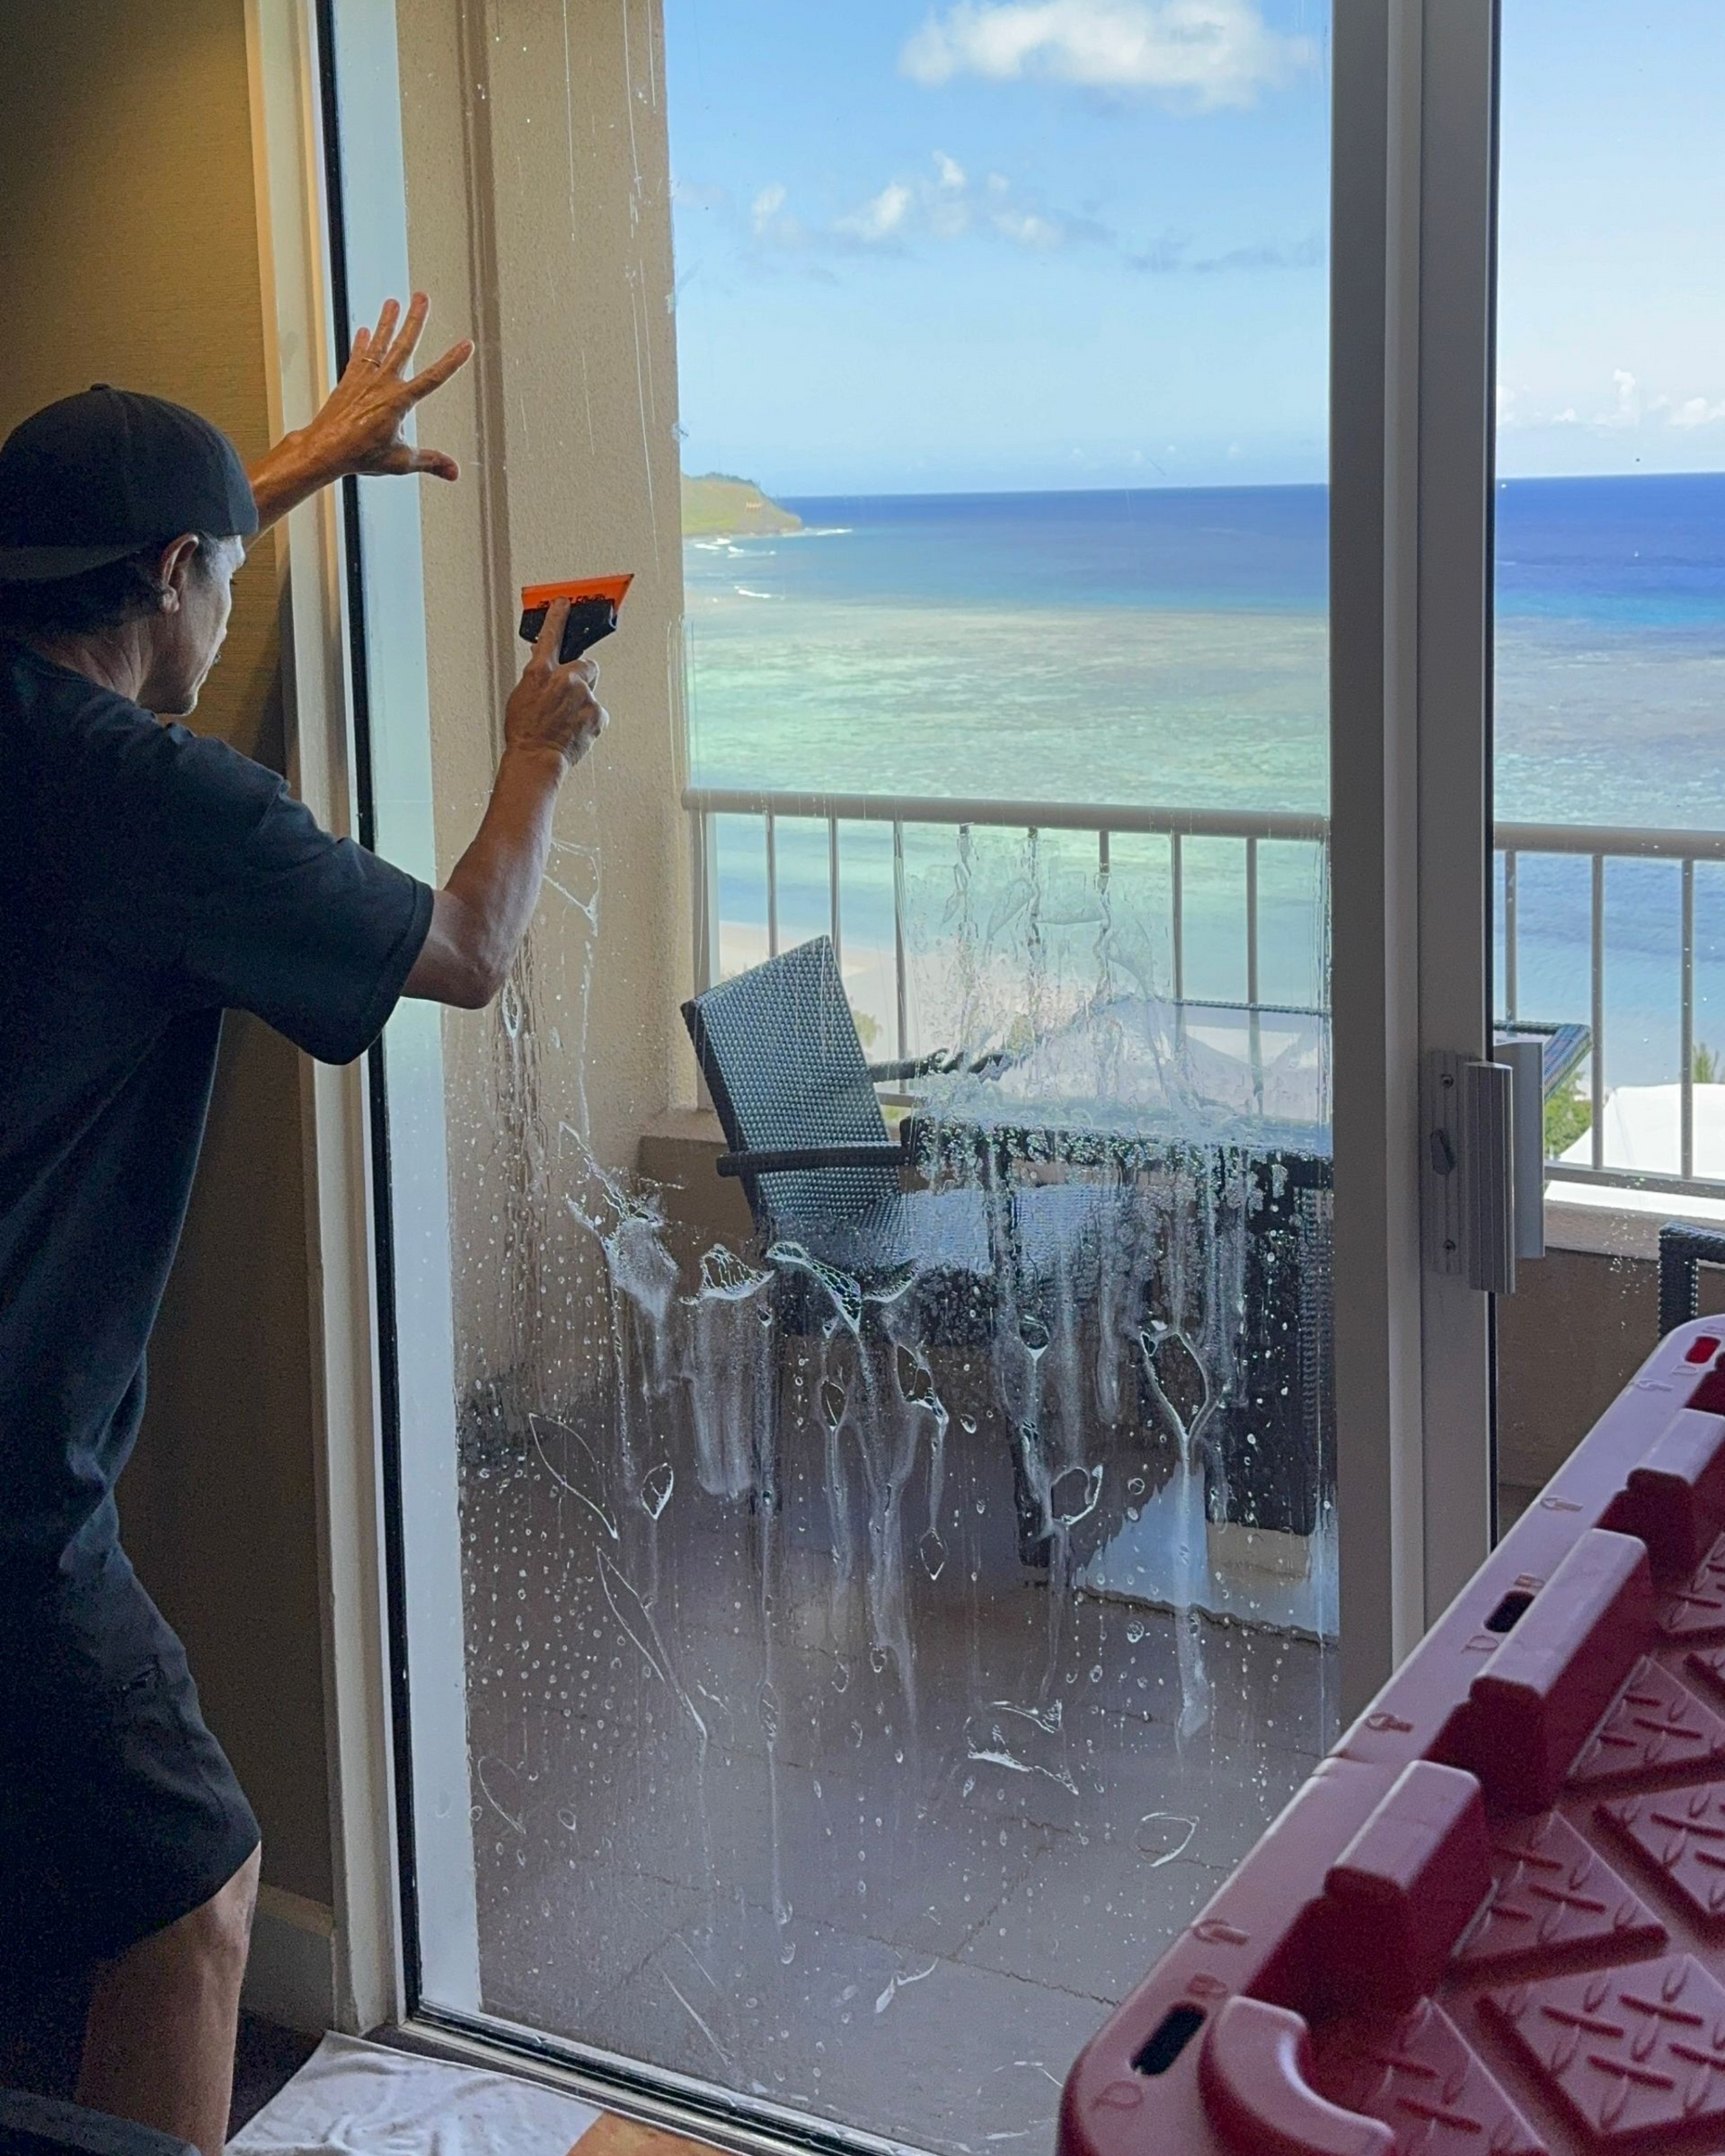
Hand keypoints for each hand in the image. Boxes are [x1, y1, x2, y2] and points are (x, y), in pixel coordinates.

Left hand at [303, 292, 473, 484]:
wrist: (326, 448)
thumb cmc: (361, 454)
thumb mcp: (401, 461)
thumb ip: (430, 461)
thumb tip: (454, 472)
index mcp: (399, 401)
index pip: (433, 378)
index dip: (451, 361)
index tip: (465, 344)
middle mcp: (382, 383)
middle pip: (404, 345)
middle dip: (415, 320)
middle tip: (422, 298)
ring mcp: (364, 379)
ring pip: (380, 343)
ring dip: (387, 321)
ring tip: (393, 302)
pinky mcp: (349, 381)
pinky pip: (358, 356)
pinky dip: (363, 343)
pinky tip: (366, 331)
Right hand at [505, 599, 608, 768]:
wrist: (535, 757)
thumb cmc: (524, 731)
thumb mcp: (521, 695)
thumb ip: (537, 676)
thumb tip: (545, 667)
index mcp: (540, 672)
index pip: (551, 635)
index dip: (559, 616)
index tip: (565, 603)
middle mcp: (565, 679)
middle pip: (585, 665)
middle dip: (580, 676)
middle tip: (568, 696)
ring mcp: (584, 695)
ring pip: (591, 691)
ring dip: (582, 701)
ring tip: (566, 719)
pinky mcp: (597, 713)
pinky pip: (597, 710)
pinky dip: (589, 718)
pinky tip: (575, 728)